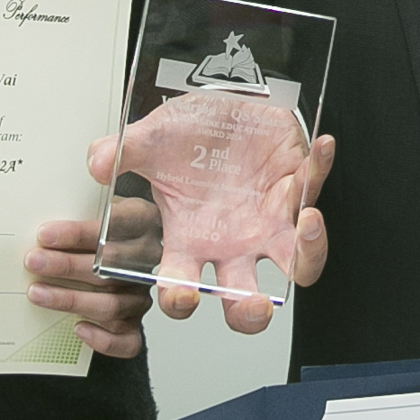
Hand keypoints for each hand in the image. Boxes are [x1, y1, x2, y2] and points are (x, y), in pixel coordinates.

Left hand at [23, 215, 158, 357]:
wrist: (110, 260)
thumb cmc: (96, 236)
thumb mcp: (92, 211)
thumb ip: (77, 211)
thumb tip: (38, 216)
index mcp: (142, 222)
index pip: (116, 224)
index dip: (79, 232)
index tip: (45, 234)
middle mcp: (146, 261)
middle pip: (111, 266)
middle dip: (66, 265)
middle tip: (33, 262)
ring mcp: (141, 296)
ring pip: (112, 304)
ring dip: (70, 299)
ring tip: (37, 293)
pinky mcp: (135, 325)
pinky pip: (126, 341)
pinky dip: (101, 338)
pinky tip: (78, 328)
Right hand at [86, 114, 334, 335]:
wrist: (223, 105)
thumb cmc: (188, 134)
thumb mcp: (151, 139)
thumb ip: (121, 152)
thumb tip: (97, 162)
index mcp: (188, 242)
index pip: (178, 289)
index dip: (179, 301)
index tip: (183, 294)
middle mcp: (231, 246)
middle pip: (243, 302)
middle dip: (249, 313)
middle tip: (255, 305)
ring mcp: (268, 228)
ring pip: (296, 266)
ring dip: (307, 255)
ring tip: (307, 222)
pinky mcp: (297, 197)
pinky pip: (315, 192)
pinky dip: (320, 172)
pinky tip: (322, 147)